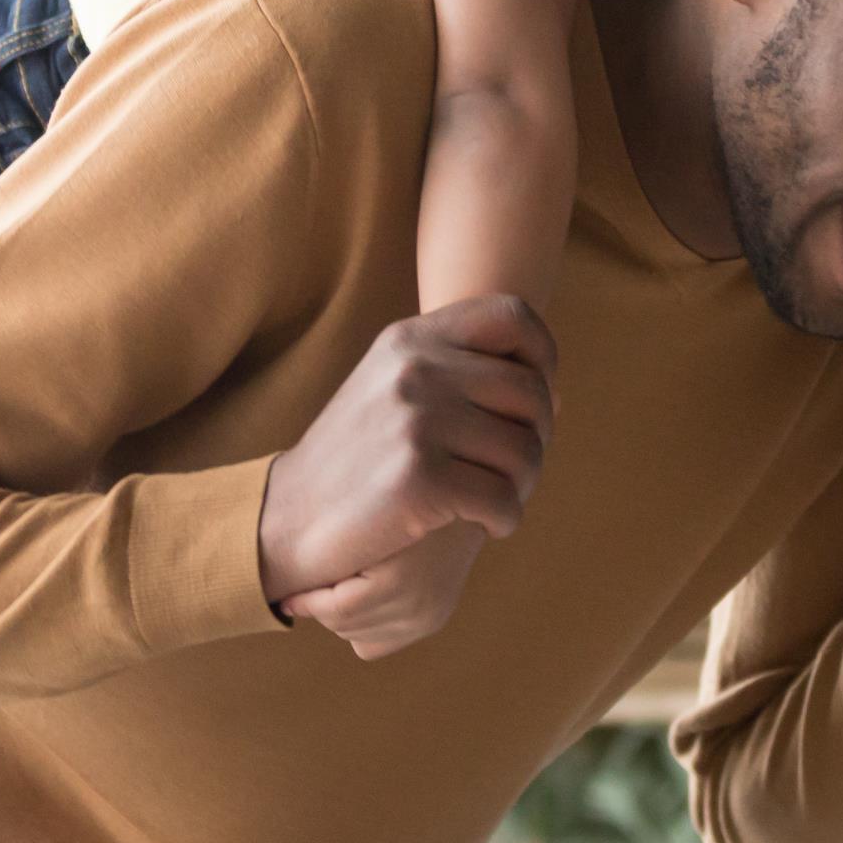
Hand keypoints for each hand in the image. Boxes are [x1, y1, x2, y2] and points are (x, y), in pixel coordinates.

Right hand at [258, 295, 555, 653]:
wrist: (287, 516)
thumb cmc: (355, 458)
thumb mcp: (392, 387)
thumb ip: (458, 372)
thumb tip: (555, 391)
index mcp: (410, 338)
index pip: (514, 317)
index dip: (543, 357)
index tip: (536, 400)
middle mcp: (415, 369)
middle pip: (531, 393)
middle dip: (537, 438)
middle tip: (513, 469)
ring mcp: (417, 422)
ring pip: (526, 451)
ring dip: (522, 485)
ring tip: (495, 499)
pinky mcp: (420, 479)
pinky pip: (505, 500)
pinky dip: (504, 520)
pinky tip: (484, 525)